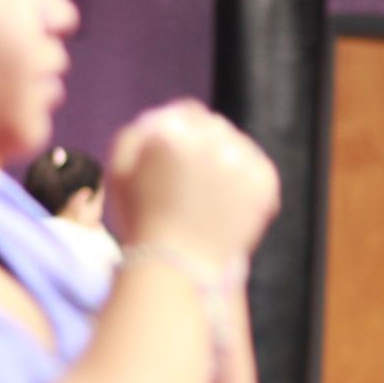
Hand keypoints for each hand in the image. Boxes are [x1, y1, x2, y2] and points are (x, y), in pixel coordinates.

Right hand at [108, 100, 280, 269]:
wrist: (178, 270)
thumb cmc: (142, 222)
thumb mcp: (120, 171)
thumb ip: (138, 132)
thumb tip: (165, 112)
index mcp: (168, 131)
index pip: (187, 113)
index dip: (183, 139)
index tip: (181, 167)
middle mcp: (206, 138)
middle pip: (215, 126)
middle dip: (206, 150)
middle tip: (196, 187)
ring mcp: (239, 159)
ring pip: (238, 146)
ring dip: (228, 165)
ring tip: (211, 202)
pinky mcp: (263, 181)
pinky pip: (258, 169)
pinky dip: (248, 185)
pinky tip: (230, 209)